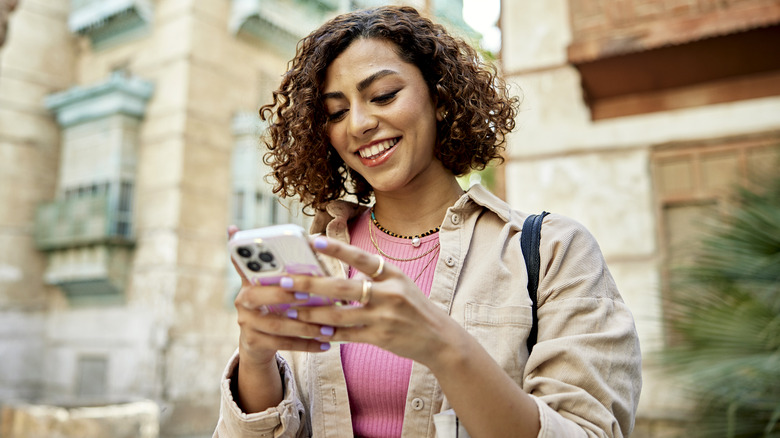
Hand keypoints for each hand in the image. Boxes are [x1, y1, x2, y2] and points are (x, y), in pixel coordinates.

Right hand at [228, 226, 332, 368]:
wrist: (258, 342)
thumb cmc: (275, 304)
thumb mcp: (275, 284)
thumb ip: (285, 266)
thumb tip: (302, 239)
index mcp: (248, 279)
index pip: (245, 264)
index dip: (256, 261)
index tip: (278, 262)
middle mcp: (242, 300)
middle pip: (258, 296)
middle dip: (285, 295)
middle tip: (308, 295)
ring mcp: (246, 323)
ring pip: (276, 324)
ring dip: (305, 326)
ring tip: (329, 327)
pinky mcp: (253, 343)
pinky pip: (282, 344)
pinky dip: (306, 344)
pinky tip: (325, 344)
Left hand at [280, 236, 462, 366]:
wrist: (440, 338)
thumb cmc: (413, 307)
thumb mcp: (400, 284)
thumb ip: (373, 276)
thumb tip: (337, 272)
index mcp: (393, 274)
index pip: (363, 258)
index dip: (338, 250)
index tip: (314, 241)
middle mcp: (390, 293)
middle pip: (343, 287)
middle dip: (310, 284)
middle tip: (284, 281)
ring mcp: (384, 317)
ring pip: (339, 314)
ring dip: (311, 312)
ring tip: (290, 309)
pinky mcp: (380, 337)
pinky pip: (346, 335)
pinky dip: (327, 333)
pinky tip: (310, 330)